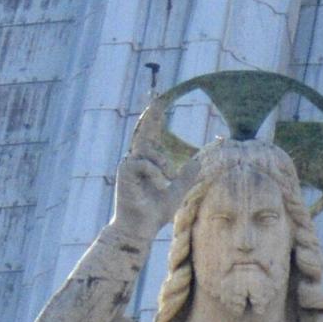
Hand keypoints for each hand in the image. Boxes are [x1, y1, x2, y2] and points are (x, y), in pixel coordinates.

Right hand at [113, 103, 199, 236]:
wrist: (140, 227)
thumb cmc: (155, 212)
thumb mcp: (177, 191)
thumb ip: (186, 176)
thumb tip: (197, 162)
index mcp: (147, 162)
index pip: (151, 134)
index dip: (155, 117)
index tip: (158, 100)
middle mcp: (136, 159)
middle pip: (144, 130)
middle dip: (152, 113)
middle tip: (157, 94)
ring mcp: (129, 164)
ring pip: (151, 151)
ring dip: (163, 165)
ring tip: (166, 182)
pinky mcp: (125, 170)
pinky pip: (146, 164)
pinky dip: (156, 175)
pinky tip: (159, 185)